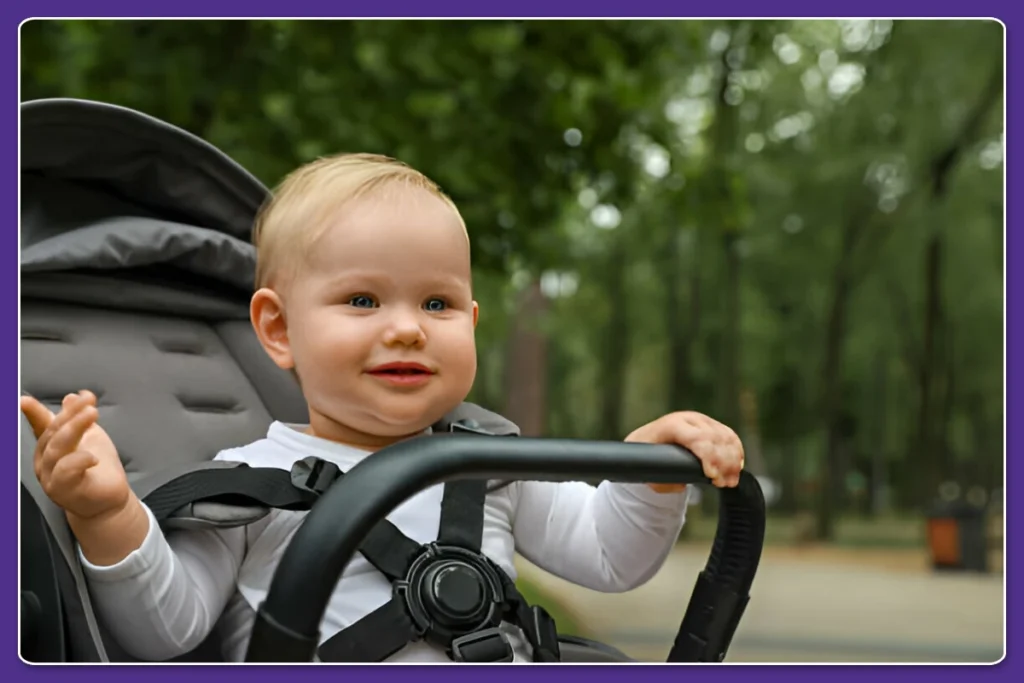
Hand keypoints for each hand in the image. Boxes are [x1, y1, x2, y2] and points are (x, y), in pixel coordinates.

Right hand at [21, 390, 131, 521]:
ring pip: (56, 449)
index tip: (24, 400)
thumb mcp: (90, 437)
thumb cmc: (97, 468)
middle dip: (69, 414)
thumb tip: (72, 397)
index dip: (33, 412)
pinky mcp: (64, 490)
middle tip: (88, 401)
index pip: (41, 426)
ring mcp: (50, 477)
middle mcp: (44, 461)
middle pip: (52, 434)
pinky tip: (93, 456)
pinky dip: (78, 460)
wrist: (108, 499)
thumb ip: (79, 419)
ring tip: (92, 414)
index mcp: (49, 446)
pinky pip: (65, 472)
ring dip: (74, 428)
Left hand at [625, 411, 744, 492]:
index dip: (708, 456)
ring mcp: (701, 420)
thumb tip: (683, 484)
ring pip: (725, 437)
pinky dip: (736, 453)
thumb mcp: (649, 469)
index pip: (697, 438)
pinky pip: (730, 436)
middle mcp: (688, 419)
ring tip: (730, 481)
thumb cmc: (646, 457)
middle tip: (723, 484)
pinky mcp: (711, 425)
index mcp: (671, 425)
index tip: (711, 476)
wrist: (647, 441)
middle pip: (715, 438)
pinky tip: (736, 468)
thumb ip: (665, 478)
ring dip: (732, 461)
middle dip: (723, 463)